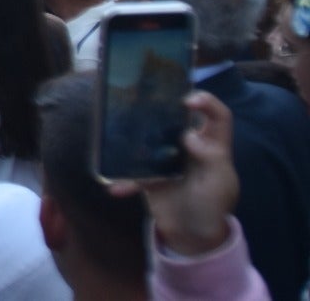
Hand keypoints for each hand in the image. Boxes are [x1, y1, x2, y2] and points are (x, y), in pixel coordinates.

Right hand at [110, 91, 236, 256]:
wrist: (192, 235)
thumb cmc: (212, 206)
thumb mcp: (219, 183)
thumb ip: (211, 157)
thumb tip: (188, 135)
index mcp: (212, 146)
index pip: (218, 116)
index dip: (208, 103)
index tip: (188, 100)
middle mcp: (189, 146)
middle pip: (178, 118)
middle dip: (163, 107)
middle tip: (146, 102)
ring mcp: (167, 158)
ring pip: (151, 136)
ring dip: (137, 136)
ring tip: (122, 131)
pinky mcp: (149, 173)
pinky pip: (133, 170)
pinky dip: (124, 180)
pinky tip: (116, 189)